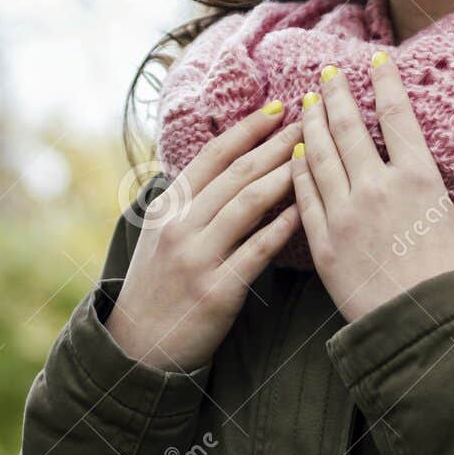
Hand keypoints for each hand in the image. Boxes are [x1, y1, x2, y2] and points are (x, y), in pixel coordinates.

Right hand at [105, 104, 301, 371]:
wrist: (139, 347)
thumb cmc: (159, 285)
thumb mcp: (161, 234)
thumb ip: (190, 200)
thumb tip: (227, 161)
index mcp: (168, 207)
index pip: (213, 155)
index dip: (247, 128)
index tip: (278, 107)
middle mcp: (179, 226)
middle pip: (236, 173)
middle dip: (276, 143)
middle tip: (309, 120)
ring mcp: (196, 258)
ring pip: (247, 204)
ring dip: (284, 175)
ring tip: (314, 155)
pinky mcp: (216, 291)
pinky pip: (256, 251)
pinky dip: (281, 227)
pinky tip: (303, 210)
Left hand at [289, 52, 453, 322]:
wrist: (428, 329)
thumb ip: (450, 197)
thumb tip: (442, 185)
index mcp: (419, 178)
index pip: (398, 115)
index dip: (385, 82)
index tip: (376, 60)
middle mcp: (378, 187)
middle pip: (348, 127)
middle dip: (336, 94)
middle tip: (326, 73)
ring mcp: (345, 214)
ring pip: (319, 156)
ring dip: (311, 125)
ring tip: (305, 105)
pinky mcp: (324, 243)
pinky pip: (305, 197)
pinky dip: (298, 171)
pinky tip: (294, 155)